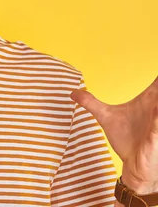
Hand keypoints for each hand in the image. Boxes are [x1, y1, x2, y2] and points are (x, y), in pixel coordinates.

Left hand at [71, 76, 157, 193]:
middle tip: (155, 82)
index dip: (156, 76)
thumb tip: (72, 92)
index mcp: (148, 100)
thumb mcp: (106, 117)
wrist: (133, 165)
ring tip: (154, 96)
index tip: (153, 56)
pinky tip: (154, 109)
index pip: (157, 81)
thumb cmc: (126, 139)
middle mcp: (156, 108)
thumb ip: (90, 103)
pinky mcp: (156, 137)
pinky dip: (156, 115)